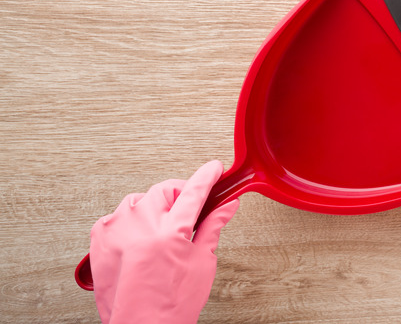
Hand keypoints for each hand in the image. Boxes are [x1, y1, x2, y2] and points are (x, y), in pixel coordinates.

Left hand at [90, 161, 239, 323]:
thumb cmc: (171, 304)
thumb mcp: (202, 263)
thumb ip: (213, 226)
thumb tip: (227, 205)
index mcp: (170, 233)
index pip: (194, 191)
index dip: (207, 176)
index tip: (214, 169)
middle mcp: (140, 226)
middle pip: (165, 191)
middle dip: (180, 196)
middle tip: (189, 212)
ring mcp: (117, 231)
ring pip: (140, 200)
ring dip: (154, 208)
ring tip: (163, 232)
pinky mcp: (100, 238)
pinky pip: (119, 215)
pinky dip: (132, 221)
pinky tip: (142, 240)